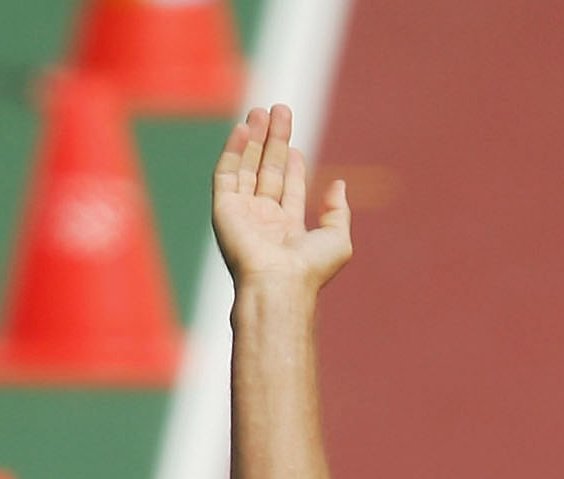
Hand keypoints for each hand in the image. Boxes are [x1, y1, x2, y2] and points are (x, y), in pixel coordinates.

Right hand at [212, 105, 351, 294]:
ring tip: (261, 111)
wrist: (278, 283)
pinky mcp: (224, 208)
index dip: (292, 167)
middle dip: (273, 141)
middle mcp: (263, 221)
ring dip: (254, 138)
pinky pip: (226, 173)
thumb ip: (339, 211)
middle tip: (279, 110)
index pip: (288, 190)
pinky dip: (234, 150)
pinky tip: (244, 129)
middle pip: (267, 171)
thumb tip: (340, 185)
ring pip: (246, 167)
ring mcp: (242, 214)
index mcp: (288, 231)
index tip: (295, 146)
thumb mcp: (338, 240)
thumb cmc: (309, 269)